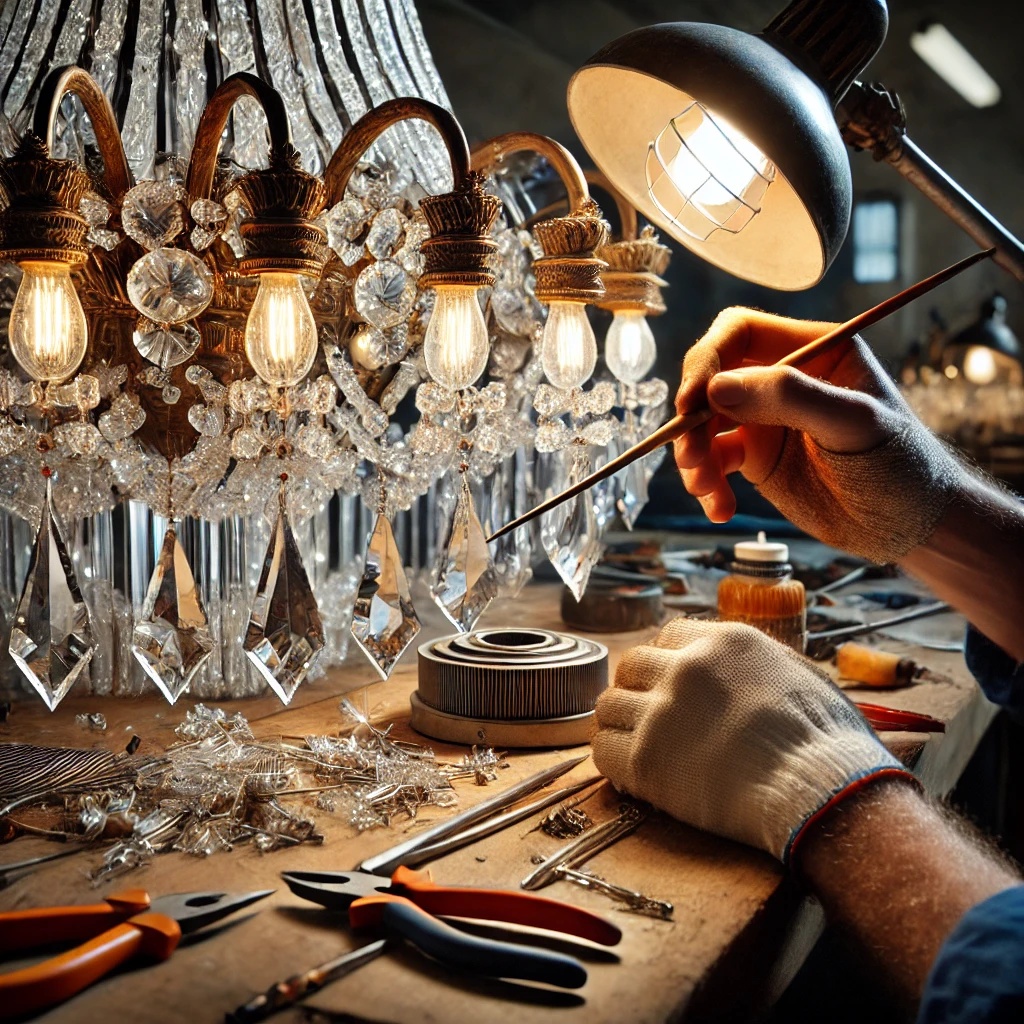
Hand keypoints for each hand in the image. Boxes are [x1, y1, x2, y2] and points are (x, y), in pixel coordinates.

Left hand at [591, 618, 911, 861]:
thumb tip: (746, 667)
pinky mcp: (646, 761)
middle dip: (636, 690)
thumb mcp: (802, 675)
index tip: (669, 685)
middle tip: (649, 717)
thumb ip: (759, 663)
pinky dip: (612, 762)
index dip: (665, 662)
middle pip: (630, 667)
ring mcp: (662, 713)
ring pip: (608, 706)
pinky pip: (602, 751)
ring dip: (620, 725)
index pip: (666, 636)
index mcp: (723, 642)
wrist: (823, 793)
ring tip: (638, 746)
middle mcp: (686, 668)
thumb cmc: (829, 742)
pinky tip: (633, 775)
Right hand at [673, 307, 964, 562]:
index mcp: (814, 348)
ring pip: (704, 422)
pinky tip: (720, 508)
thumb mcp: (854, 425)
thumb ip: (790, 398)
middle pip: (711, 377)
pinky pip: (713, 460)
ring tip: (707, 488)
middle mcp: (783, 377)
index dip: (708, 359)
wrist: (914, 525)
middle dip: (693, 417)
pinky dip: (707, 484)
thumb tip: (717, 388)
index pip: (740, 332)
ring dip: (694, 455)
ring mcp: (766, 417)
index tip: (693, 401)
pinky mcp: (757, 457)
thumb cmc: (902, 465)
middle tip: (693, 456)